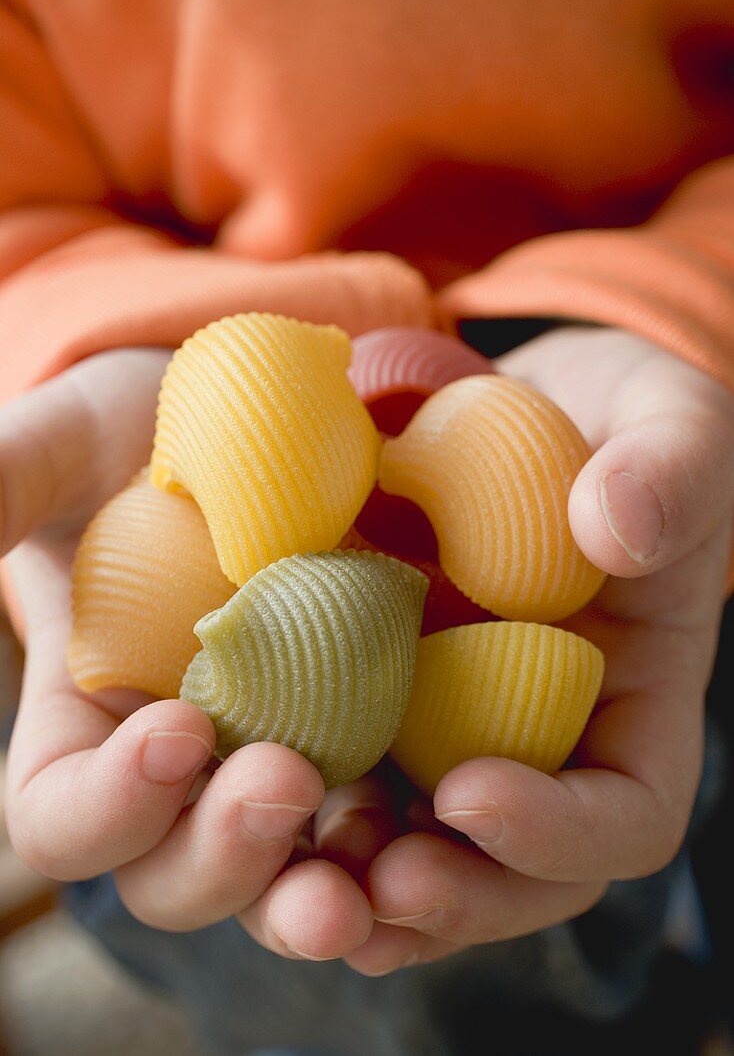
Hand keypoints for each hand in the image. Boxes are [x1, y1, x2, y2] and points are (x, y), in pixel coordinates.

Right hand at [1, 348, 372, 959]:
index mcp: (86, 727)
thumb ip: (8, 483)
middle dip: (223, 855)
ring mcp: (271, 761)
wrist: (252, 423)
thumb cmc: (137, 436)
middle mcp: (178, 771)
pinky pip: (376, 825)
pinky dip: (401, 842)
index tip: (174, 727)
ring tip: (368, 872)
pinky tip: (446, 816)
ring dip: (317, 895)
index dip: (107, 805)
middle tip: (284, 782)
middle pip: (173, 875)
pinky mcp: (357, 740)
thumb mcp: (66, 444)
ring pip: (280, 878)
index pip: (64, 818)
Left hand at [312, 326, 733, 974]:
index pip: (624, 816)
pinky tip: (237, 799)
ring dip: (357, 883)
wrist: (516, 411)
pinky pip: (338, 781)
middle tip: (376, 880)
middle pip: (514, 877)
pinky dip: (294, 815)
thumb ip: (669, 469)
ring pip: (416, 856)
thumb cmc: (610, 422)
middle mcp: (540, 747)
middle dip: (450, 896)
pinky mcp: (372, 700)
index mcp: (630, 710)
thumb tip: (616, 528)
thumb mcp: (665, 421)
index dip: (557, 833)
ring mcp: (451, 733)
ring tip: (296, 870)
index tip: (468, 791)